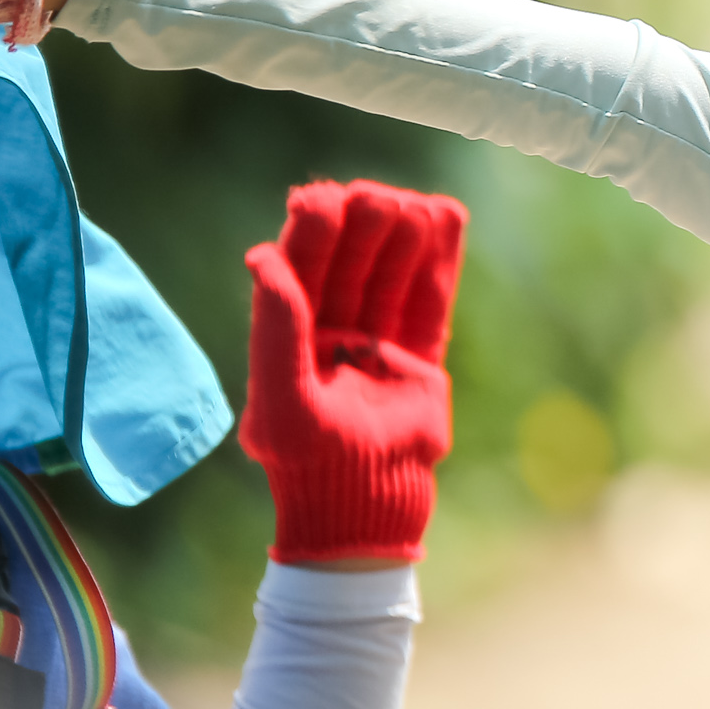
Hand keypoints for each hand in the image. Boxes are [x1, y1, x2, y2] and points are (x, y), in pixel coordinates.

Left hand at [240, 180, 467, 564]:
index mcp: (291, 338)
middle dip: (363, 227)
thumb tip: (261, 256)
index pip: (301, 270)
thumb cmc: (311, 463)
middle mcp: (332, 335)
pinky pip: (430, 301)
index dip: (312, 231)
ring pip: (392, 275)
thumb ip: (275, 329)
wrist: (366, 512)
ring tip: (415, 203)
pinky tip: (448, 218)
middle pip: (350, 264)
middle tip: (377, 198)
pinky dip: (441, 262)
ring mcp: (378, 346)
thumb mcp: (282, 399)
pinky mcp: (420, 362)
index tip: (323, 196)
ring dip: (404, 235)